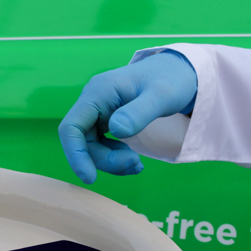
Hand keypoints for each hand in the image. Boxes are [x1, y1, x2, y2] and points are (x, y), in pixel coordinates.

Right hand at [58, 50, 196, 182]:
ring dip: (110, 161)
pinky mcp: (106, 120)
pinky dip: (115, 157)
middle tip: (135, 164)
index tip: (90, 178)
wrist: (178, 72)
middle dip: (104, 160)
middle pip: (82, 141)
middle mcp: (92, 101)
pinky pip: (101, 145)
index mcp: (98, 92)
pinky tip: (133, 160)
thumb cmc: (171, 79)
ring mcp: (98, 111)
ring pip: (91, 146)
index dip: (76, 154)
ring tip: (137, 165)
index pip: (72, 127)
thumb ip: (139, 112)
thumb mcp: (161, 96)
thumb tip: (117, 131)